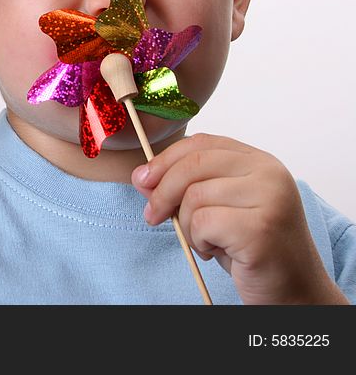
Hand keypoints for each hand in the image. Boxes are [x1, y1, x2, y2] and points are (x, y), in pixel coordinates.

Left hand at [132, 133, 346, 303]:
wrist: (294, 291)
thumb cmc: (251, 249)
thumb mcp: (214, 210)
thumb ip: (183, 189)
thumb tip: (141, 177)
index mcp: (260, 161)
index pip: (201, 143)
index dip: (165, 159)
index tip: (143, 180)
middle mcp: (269, 173)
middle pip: (192, 165)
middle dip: (162, 192)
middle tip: (152, 216)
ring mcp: (269, 198)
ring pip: (194, 197)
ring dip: (187, 226)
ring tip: (207, 242)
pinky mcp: (260, 227)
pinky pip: (202, 223)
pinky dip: (199, 242)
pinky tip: (218, 252)